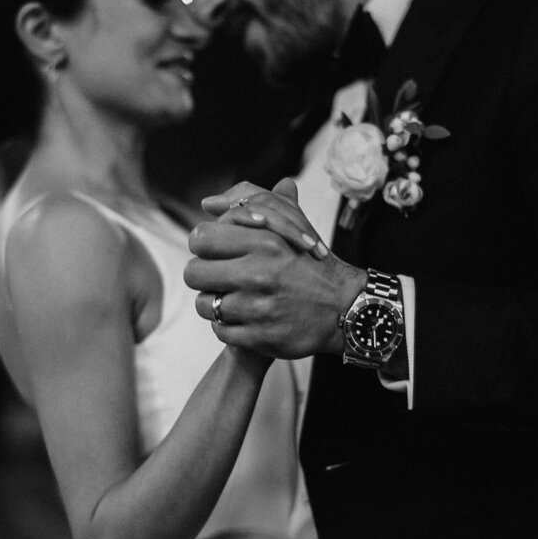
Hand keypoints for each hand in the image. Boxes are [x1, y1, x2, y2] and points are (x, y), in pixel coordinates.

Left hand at [186, 179, 365, 358]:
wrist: (344, 308)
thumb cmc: (312, 262)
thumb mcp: (290, 222)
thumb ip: (251, 201)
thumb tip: (209, 203)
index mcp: (264, 241)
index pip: (201, 238)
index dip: (204, 247)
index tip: (216, 253)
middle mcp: (259, 274)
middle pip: (194, 273)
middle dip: (204, 277)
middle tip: (220, 279)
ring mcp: (258, 308)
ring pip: (205, 305)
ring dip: (215, 304)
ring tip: (235, 300)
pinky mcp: (260, 337)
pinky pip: (220, 330)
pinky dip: (229, 326)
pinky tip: (246, 319)